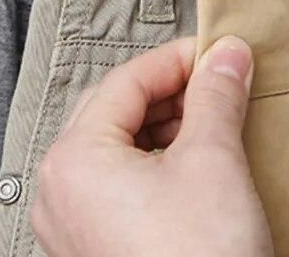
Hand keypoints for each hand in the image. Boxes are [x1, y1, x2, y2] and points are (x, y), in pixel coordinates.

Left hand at [32, 37, 273, 256]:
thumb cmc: (198, 255)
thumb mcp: (213, 159)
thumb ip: (216, 94)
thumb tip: (228, 53)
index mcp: (74, 159)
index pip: (126, 79)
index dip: (179, 58)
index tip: (221, 52)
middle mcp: (60, 191)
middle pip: (114, 109)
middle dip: (171, 90)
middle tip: (219, 81)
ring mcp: (73, 226)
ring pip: (116, 147)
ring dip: (167, 124)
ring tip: (215, 120)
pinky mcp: (95, 249)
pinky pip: (118, 184)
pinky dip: (157, 160)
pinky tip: (197, 162)